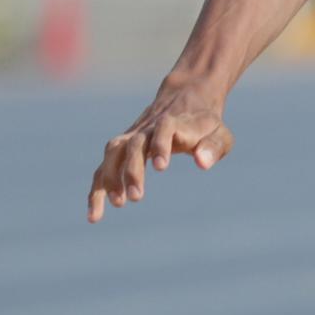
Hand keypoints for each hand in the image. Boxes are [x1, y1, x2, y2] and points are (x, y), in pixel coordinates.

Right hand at [89, 82, 232, 222]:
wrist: (184, 98)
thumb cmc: (204, 125)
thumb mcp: (219, 134)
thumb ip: (213, 147)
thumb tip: (202, 163)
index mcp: (174, 121)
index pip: (164, 128)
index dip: (161, 144)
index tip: (161, 167)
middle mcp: (148, 128)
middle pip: (134, 144)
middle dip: (132, 170)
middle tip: (137, 197)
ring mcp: (132, 137)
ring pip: (114, 152)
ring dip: (111, 177)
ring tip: (119, 203)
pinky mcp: (122, 149)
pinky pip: (104, 167)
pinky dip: (97, 190)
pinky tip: (95, 215)